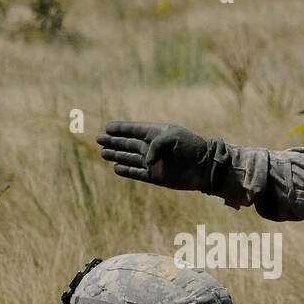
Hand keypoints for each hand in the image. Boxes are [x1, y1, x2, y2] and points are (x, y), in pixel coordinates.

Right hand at [96, 121, 229, 192]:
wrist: (205, 167)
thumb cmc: (192, 147)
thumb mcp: (173, 138)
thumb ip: (156, 145)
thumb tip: (145, 161)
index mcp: (157, 133)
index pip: (134, 130)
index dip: (121, 128)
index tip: (107, 127)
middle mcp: (153, 148)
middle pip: (128, 144)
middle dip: (114, 141)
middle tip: (99, 139)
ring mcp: (154, 162)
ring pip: (130, 158)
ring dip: (116, 155)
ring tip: (103, 153)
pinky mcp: (156, 176)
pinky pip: (137, 173)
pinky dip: (127, 171)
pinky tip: (116, 168)